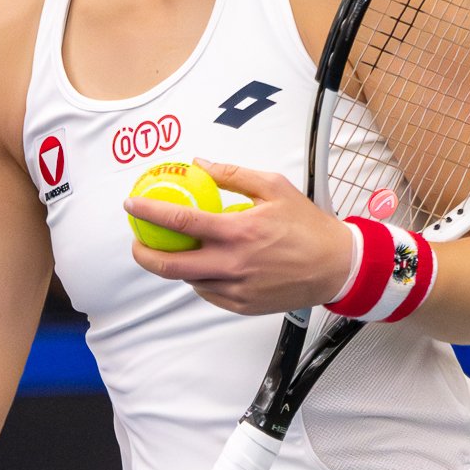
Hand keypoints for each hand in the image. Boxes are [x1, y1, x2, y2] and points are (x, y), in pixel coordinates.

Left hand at [121, 157, 355, 314]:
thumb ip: (232, 174)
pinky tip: (201, 266)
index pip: (180, 222)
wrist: (337, 266)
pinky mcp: (242, 305)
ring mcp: (236, 288)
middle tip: (137, 241)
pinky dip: (198, 279)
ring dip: (173, 265)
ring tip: (170, 250)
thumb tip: (198, 164)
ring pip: (188, 280)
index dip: (149, 213)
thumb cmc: (307, 225)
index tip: (132, 206)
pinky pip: (207, 293)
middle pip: (170, 265)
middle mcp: (233, 264)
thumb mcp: (274, 187)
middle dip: (143, 253)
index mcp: (238, 231)